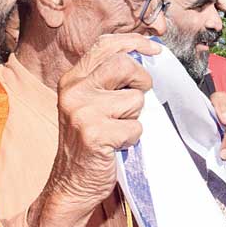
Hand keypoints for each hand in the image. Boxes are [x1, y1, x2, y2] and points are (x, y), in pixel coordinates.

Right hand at [45, 34, 160, 207]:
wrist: (71, 184)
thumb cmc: (89, 142)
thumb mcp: (90, 103)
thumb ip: (107, 80)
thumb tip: (143, 55)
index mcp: (72, 79)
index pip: (105, 45)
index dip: (134, 42)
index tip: (154, 49)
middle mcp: (74, 91)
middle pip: (124, 65)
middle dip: (141, 81)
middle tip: (138, 98)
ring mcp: (82, 112)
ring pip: (134, 99)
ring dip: (135, 117)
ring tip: (118, 129)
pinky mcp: (94, 134)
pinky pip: (135, 128)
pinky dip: (133, 139)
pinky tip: (116, 146)